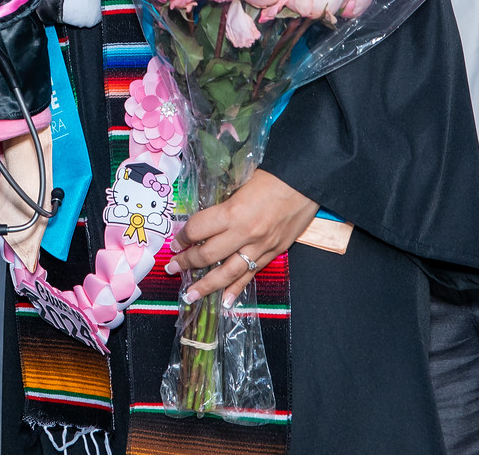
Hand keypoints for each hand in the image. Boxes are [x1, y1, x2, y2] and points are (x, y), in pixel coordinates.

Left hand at [164, 169, 317, 303]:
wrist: (306, 182)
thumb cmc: (271, 177)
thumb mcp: (240, 185)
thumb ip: (223, 206)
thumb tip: (203, 222)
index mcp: (233, 212)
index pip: (198, 230)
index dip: (182, 237)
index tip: (175, 242)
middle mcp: (245, 233)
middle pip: (208, 255)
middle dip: (186, 263)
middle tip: (172, 268)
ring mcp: (260, 246)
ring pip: (228, 273)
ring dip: (206, 285)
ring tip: (190, 294)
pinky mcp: (274, 253)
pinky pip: (251, 274)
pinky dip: (237, 289)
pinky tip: (225, 301)